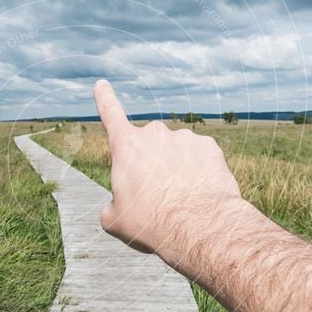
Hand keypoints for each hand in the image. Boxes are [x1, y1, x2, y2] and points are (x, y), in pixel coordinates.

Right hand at [93, 79, 246, 267]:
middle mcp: (154, 134)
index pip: (110, 114)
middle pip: (148, 148)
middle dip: (150, 165)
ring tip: (180, 199)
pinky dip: (198, 172)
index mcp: (126, 146)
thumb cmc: (151, 224)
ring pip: (175, 153)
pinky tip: (198, 192)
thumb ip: (113, 203)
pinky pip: (198, 157)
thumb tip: (119, 203)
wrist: (198, 227)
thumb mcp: (114, 220)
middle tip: (156, 196)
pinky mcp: (209, 146)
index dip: (104, 99)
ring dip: (176, 170)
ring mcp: (184, 137)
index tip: (102, 84)